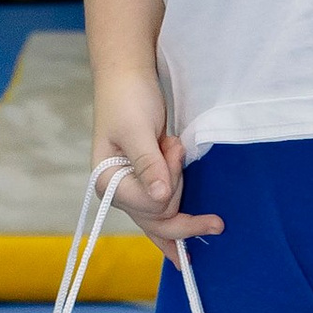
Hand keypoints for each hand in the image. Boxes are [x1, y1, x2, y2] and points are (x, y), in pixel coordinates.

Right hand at [92, 69, 222, 255]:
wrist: (128, 80)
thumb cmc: (128, 100)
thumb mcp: (138, 130)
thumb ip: (149, 164)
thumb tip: (160, 195)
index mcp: (108, 182)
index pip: (151, 205)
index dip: (170, 182)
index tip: (173, 149)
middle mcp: (118, 193)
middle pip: (158, 220)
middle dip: (181, 199)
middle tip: (204, 195)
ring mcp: (132, 191)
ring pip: (165, 215)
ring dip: (180, 188)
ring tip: (174, 149)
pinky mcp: (146, 184)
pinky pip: (164, 209)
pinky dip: (180, 207)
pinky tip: (190, 231)